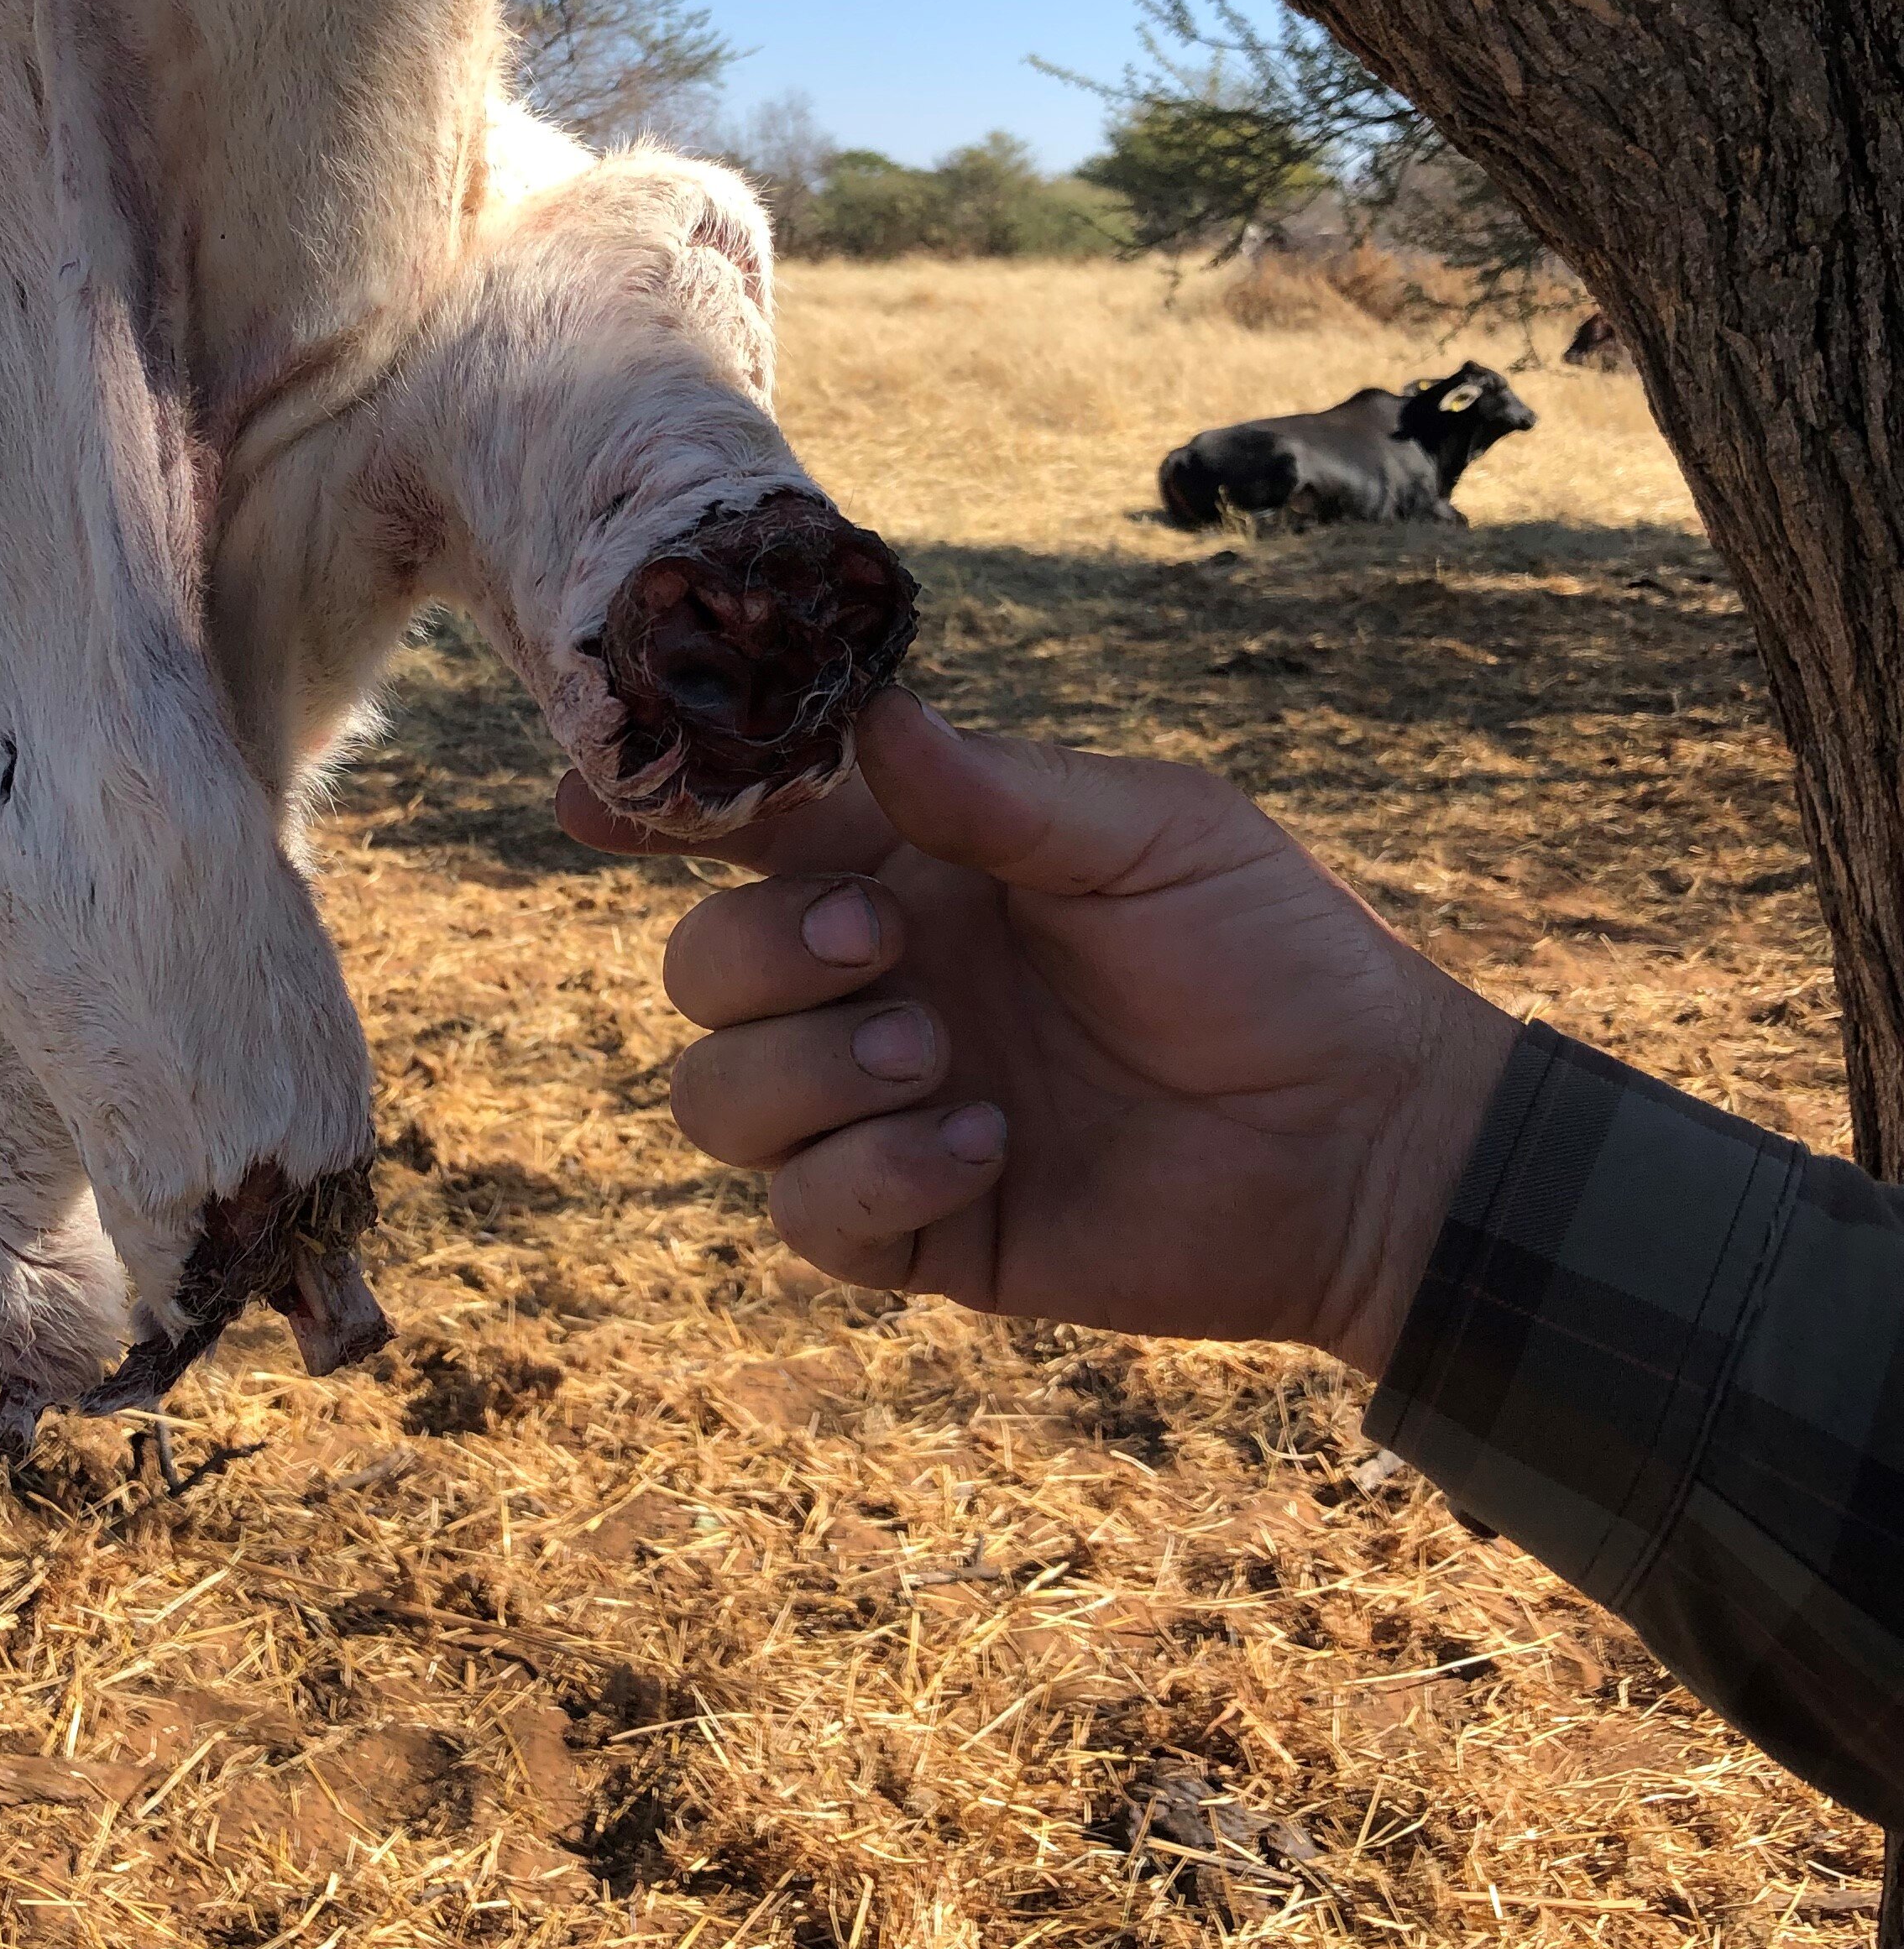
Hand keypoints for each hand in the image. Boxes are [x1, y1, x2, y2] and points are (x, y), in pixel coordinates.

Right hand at [560, 692, 1514, 1375]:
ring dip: (802, 1071)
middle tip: (884, 948)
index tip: (582, 801)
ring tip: (936, 1058)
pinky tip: (985, 1143)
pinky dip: (868, 1176)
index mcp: (916, 869)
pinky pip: (804, 1216)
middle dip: (756, 953)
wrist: (1366, 1138)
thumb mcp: (1151, 832)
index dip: (655, 813)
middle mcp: (877, 985)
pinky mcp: (918, 1231)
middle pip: (696, 966)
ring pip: (715, 1096)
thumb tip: (868, 717)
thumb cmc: (1275, 952)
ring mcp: (883, 1112)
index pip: (746, 835)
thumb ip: (999, 789)